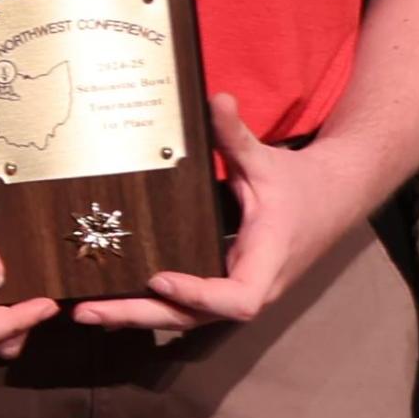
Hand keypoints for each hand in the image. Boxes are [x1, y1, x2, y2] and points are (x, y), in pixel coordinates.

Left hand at [75, 93, 352, 340]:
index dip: (197, 294)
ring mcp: (236, 291)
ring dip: (137, 316)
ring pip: (186, 317)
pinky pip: (186, 306)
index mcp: (267, 261)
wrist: (331, 200)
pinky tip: (111, 305)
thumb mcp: (266, 160)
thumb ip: (236, 136)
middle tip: (88, 311)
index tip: (158, 278)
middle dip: (141, 315)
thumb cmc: (300, 184)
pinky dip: (151, 307)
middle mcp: (251, 287)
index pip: (236, 299)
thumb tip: (217, 98)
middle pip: (194, 318)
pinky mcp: (224, 288)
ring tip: (86, 311)